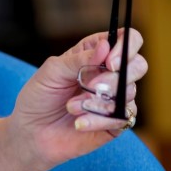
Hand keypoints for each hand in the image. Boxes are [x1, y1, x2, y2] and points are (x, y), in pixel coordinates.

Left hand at [8, 28, 146, 169]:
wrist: (32, 132)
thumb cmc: (40, 96)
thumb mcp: (52, 71)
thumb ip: (79, 59)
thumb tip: (105, 45)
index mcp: (94, 53)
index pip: (126, 39)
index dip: (126, 45)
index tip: (109, 62)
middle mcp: (109, 73)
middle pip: (138, 65)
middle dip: (115, 77)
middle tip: (93, 85)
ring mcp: (115, 98)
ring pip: (128, 92)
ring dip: (97, 101)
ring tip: (71, 107)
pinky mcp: (116, 122)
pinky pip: (122, 117)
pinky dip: (98, 119)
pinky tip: (79, 123)